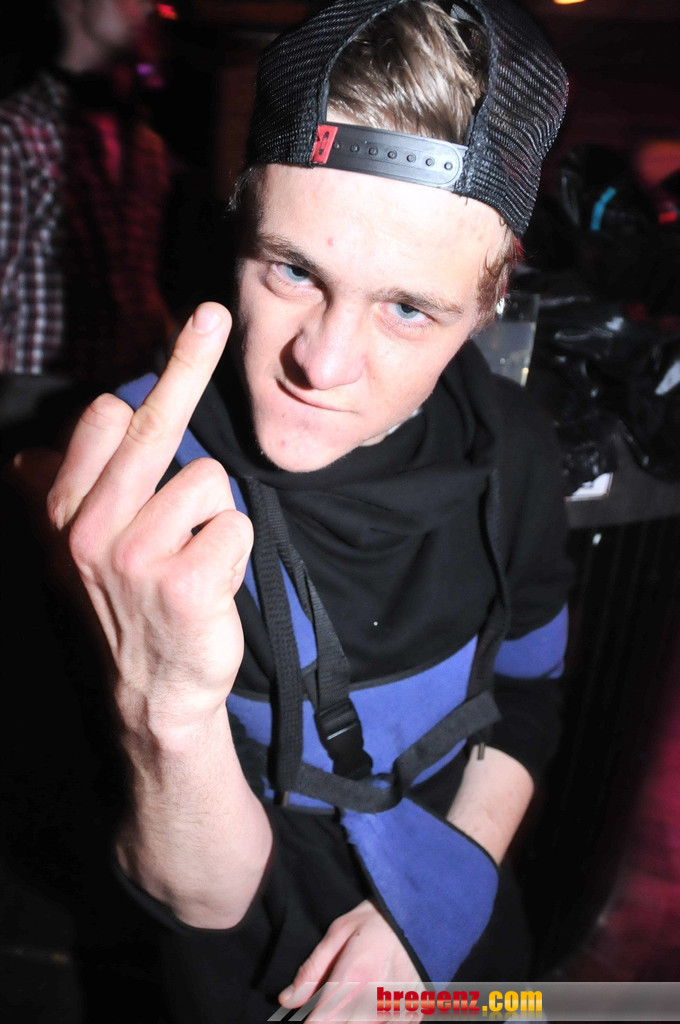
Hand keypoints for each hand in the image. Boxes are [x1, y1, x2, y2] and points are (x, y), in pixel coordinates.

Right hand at [47, 303, 252, 730]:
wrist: (149, 698)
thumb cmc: (122, 612)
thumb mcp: (68, 555)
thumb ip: (51, 497)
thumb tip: (29, 455)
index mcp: (62, 511)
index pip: (104, 420)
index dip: (152, 378)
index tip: (185, 327)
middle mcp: (88, 528)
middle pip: (151, 423)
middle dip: (188, 359)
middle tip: (213, 316)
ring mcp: (135, 556)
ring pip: (207, 481)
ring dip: (210, 517)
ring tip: (189, 557)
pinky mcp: (185, 583)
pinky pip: (234, 525)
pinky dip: (232, 550)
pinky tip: (208, 584)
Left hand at [279, 900, 420, 1022]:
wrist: (416, 913)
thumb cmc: (374, 920)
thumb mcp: (338, 933)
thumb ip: (312, 970)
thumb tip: (287, 1000)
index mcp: (356, 974)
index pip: (324, 1019)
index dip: (312, 1021)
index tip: (308, 1015)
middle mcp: (378, 996)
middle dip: (331, 1017)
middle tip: (335, 994)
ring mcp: (399, 1007)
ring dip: (353, 1016)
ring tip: (359, 988)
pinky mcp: (414, 1012)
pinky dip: (375, 1018)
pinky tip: (373, 998)